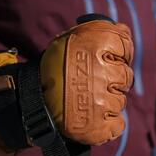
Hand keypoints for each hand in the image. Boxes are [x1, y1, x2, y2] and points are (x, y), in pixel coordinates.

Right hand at [40, 19, 133, 144]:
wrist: (29, 99)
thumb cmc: (55, 67)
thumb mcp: (73, 38)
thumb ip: (101, 32)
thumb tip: (124, 29)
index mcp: (95, 45)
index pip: (125, 45)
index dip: (119, 53)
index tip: (108, 59)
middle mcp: (102, 73)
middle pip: (126, 76)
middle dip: (112, 79)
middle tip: (90, 82)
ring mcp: (101, 102)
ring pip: (120, 100)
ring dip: (108, 101)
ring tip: (85, 99)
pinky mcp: (98, 126)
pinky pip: (117, 124)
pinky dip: (109, 123)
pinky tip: (94, 117)